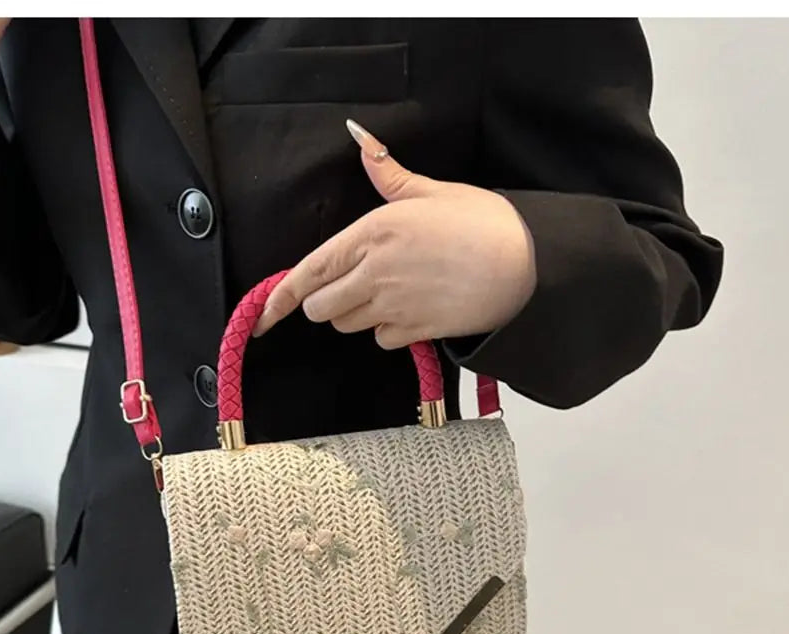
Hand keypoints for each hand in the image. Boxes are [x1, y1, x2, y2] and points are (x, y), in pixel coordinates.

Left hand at [253, 120, 536, 347]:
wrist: (525, 264)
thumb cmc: (482, 222)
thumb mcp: (432, 191)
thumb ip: (388, 173)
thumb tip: (361, 139)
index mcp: (370, 233)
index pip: (308, 272)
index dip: (279, 299)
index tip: (263, 315)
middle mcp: (372, 272)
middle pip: (321, 308)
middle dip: (326, 302)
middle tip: (349, 288)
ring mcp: (391, 305)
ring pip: (347, 325)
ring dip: (356, 315)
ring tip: (387, 294)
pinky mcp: (413, 330)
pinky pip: (381, 340)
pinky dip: (388, 331)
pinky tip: (411, 312)